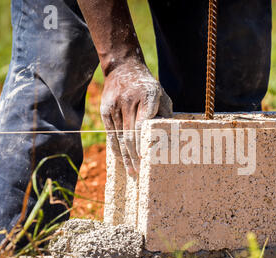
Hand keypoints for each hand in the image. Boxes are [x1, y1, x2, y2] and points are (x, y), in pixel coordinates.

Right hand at [100, 60, 171, 174]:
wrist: (123, 68)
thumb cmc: (147, 86)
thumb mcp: (161, 95)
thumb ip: (165, 115)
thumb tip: (170, 137)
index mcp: (146, 98)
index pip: (142, 126)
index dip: (142, 144)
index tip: (146, 159)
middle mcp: (129, 103)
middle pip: (130, 135)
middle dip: (134, 156)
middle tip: (138, 171)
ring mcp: (115, 107)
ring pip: (119, 137)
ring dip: (124, 156)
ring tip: (130, 170)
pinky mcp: (105, 110)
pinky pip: (110, 133)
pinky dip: (115, 147)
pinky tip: (120, 158)